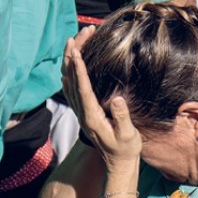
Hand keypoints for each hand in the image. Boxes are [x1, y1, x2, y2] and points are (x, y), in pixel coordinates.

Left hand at [62, 27, 141, 173]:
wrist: (117, 164)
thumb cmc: (126, 149)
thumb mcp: (128, 136)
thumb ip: (122, 118)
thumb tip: (116, 99)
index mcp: (92, 116)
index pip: (82, 88)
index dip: (78, 69)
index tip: (77, 51)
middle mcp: (82, 112)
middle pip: (71, 79)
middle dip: (74, 54)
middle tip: (81, 33)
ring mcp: (80, 111)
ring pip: (68, 81)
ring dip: (70, 59)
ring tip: (76, 39)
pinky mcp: (83, 111)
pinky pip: (71, 87)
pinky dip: (70, 71)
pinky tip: (71, 62)